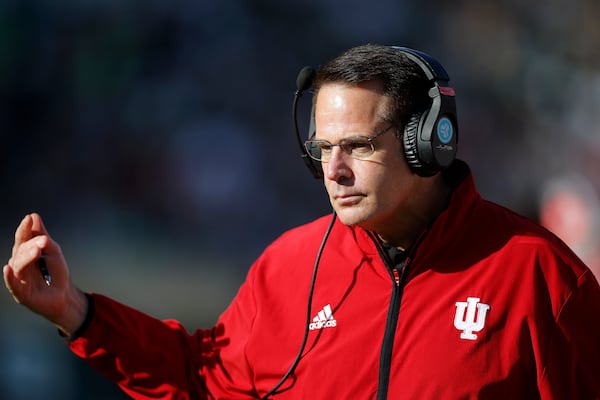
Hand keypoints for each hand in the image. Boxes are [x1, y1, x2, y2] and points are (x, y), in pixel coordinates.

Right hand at [3, 213, 87, 335]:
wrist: (64, 295)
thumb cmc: (56, 273)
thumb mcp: (53, 251)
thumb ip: (42, 236)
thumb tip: (34, 217)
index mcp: (25, 253)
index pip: (23, 239)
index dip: (25, 229)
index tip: (29, 218)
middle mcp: (19, 265)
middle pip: (21, 251)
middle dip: (30, 243)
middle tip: (43, 240)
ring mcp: (19, 279)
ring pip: (18, 265)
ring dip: (26, 256)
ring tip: (37, 251)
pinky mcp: (21, 293)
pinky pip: (12, 284)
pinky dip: (9, 277)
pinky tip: (8, 269)